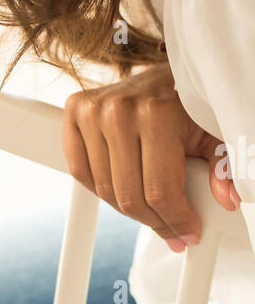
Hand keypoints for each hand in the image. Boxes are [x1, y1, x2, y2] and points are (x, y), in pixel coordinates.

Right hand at [62, 62, 240, 251]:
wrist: (164, 70)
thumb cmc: (189, 101)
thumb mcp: (214, 132)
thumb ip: (223, 165)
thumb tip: (228, 199)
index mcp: (156, 114)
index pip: (159, 191)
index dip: (175, 220)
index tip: (188, 232)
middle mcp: (119, 111)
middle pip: (129, 196)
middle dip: (155, 222)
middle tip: (172, 231)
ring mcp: (93, 111)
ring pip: (104, 189)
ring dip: (129, 210)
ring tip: (150, 212)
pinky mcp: (76, 111)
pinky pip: (80, 171)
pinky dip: (99, 188)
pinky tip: (122, 191)